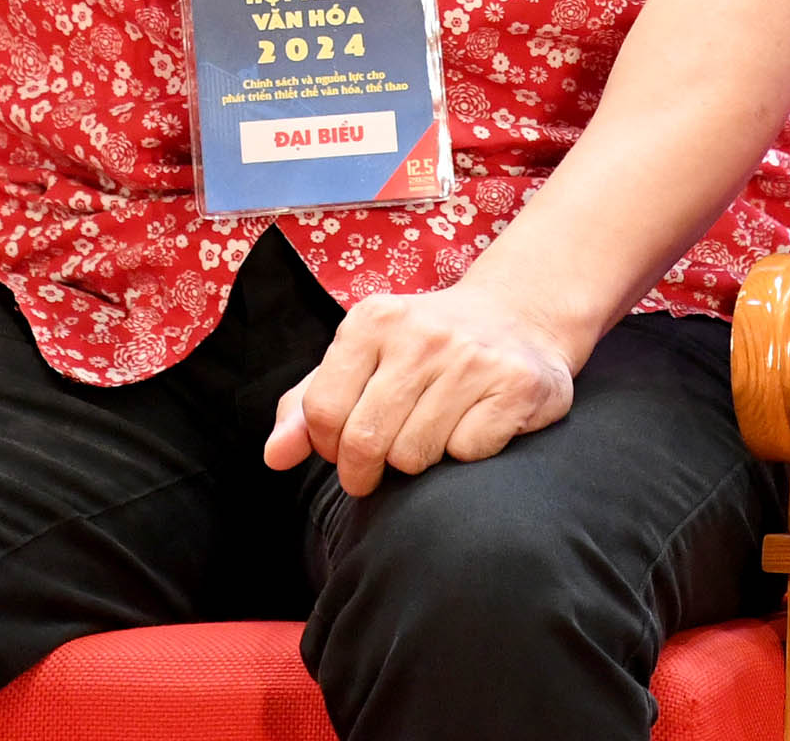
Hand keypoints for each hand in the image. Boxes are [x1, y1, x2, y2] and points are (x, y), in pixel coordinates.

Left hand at [262, 280, 584, 494]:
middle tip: (379, 465)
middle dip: (364, 471)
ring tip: (430, 432)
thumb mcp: (358, 359)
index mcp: (371, 319)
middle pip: (365, 441)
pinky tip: (472, 424)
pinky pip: (467, 454)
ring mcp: (472, 357)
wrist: (516, 318)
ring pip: (414, 456)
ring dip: (417, 461)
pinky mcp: (516, 385)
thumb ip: (307, 406)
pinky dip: (464, 454)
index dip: (327, 447)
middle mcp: (421, 333)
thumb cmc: (421, 349)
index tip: (344, 447)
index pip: (322, 412)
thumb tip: (274, 458)